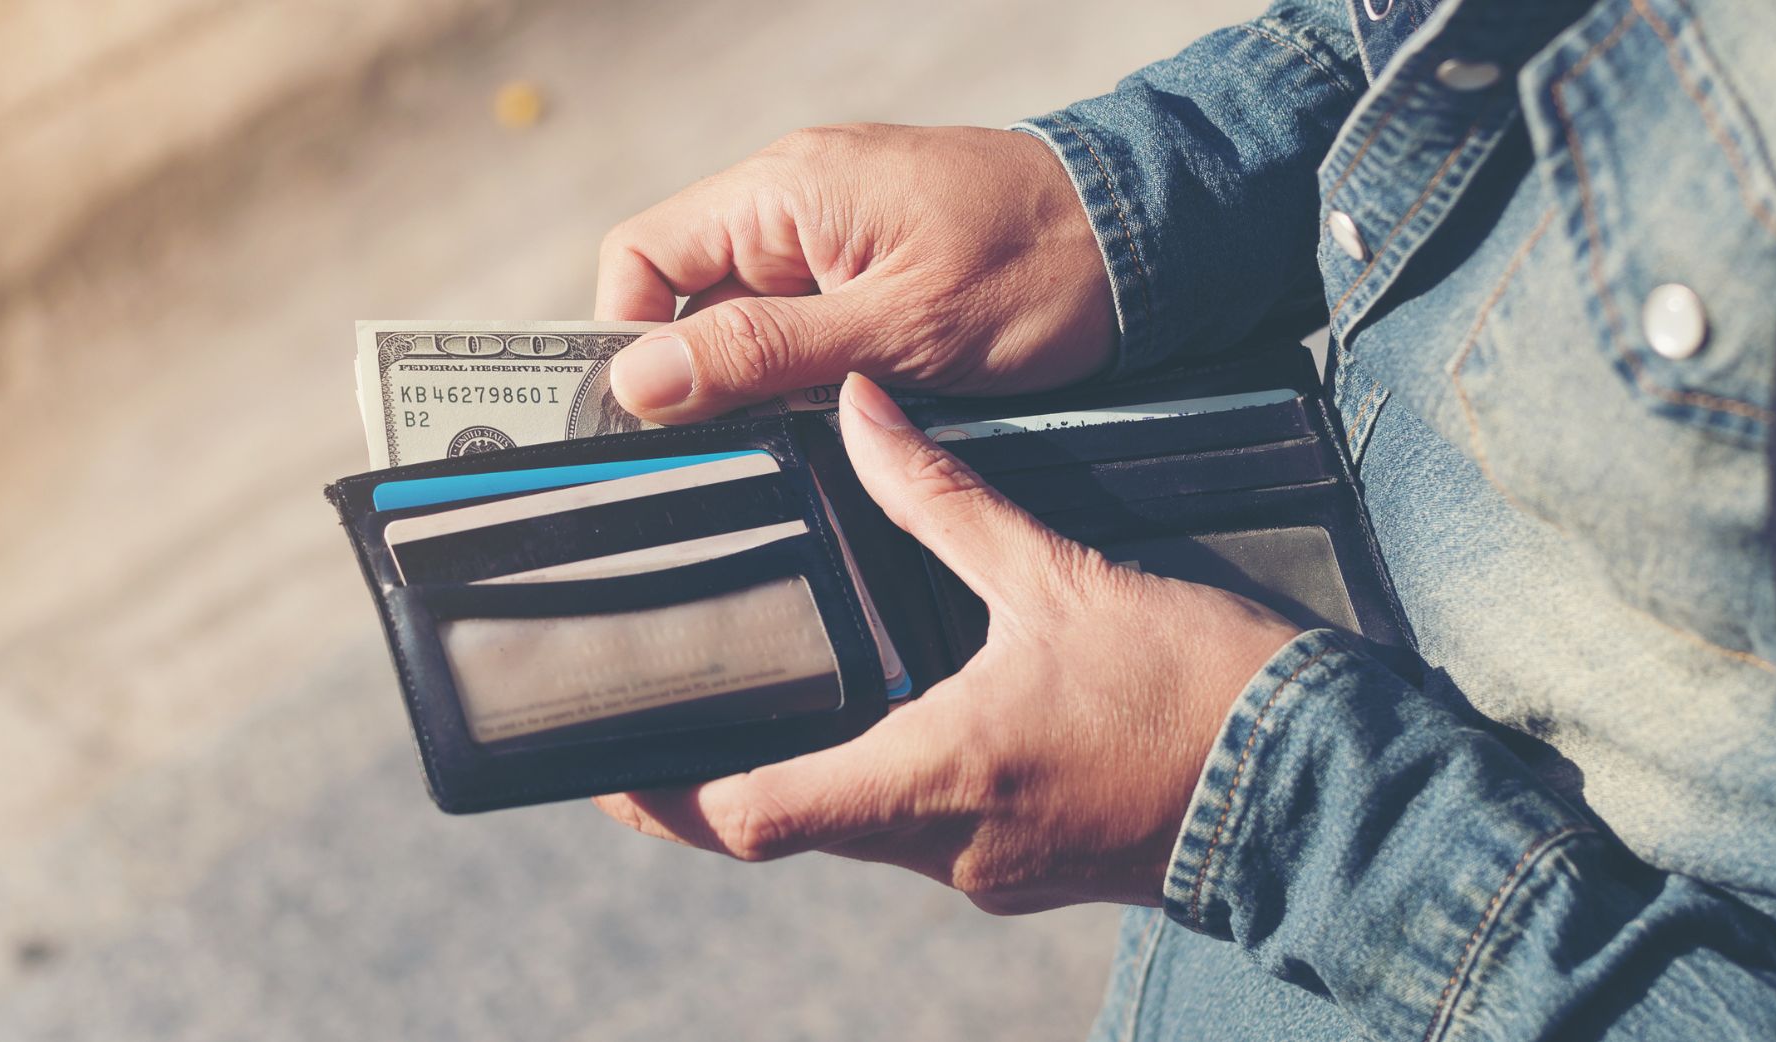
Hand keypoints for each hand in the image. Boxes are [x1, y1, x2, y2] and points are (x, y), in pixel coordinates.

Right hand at [594, 124, 1115, 423]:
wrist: (1147, 243)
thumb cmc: (1040, 268)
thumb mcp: (894, 329)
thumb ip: (762, 355)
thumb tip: (640, 381)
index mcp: (782, 191)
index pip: (640, 258)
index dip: (628, 341)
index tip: (654, 418)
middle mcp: (792, 201)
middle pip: (684, 296)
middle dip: (702, 374)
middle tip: (746, 437)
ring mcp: (831, 231)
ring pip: (742, 320)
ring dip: (762, 380)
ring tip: (814, 419)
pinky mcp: (869, 264)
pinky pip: (800, 322)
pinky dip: (809, 372)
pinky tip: (847, 404)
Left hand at [594, 376, 1303, 912]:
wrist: (1317, 784)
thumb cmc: (1196, 691)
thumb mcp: (1057, 576)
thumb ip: (941, 498)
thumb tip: (861, 415)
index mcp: (934, 775)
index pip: (755, 818)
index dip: (672, 799)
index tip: (619, 766)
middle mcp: (948, 847)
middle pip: (793, 835)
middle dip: (727, 788)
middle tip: (668, 735)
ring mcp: (994, 872)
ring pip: (866, 838)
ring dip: (817, 787)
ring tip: (773, 716)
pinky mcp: (1037, 871)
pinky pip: (934, 840)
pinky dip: (894, 793)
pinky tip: (899, 732)